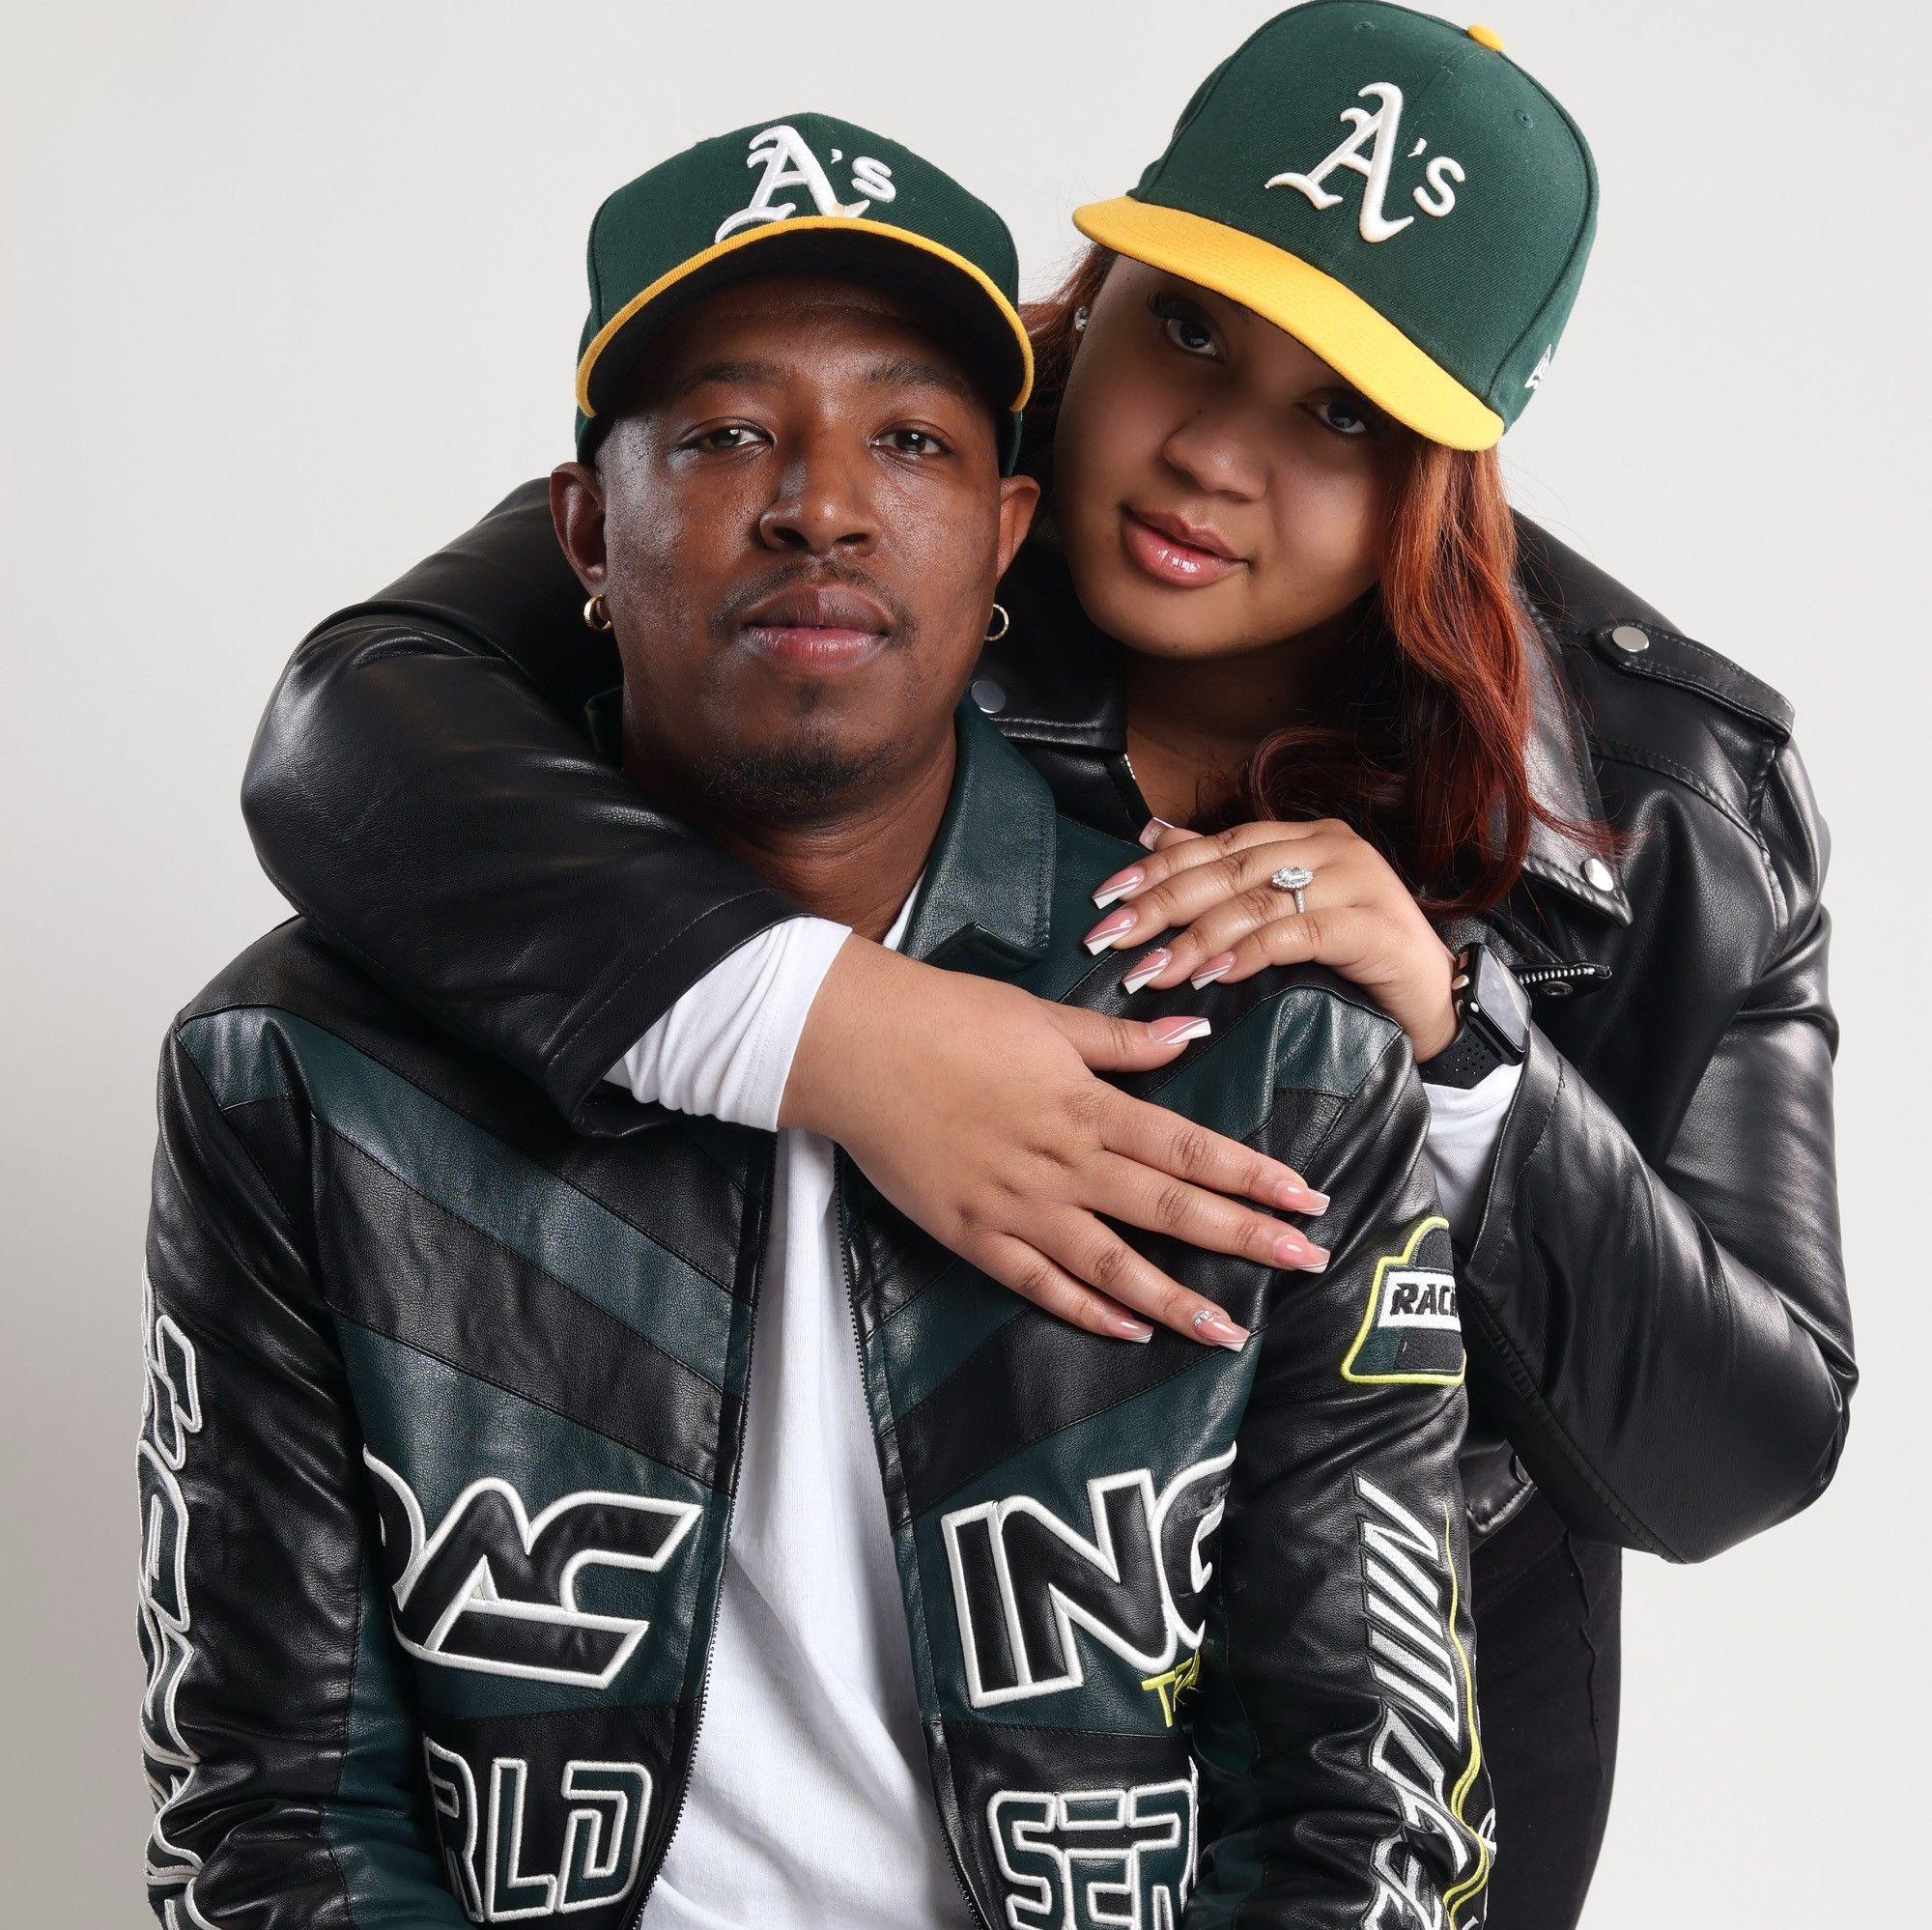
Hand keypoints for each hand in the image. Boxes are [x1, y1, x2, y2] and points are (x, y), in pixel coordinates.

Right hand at [781, 938, 1331, 1346]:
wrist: (856, 1048)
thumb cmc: (949, 1019)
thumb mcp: (1044, 1019)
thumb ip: (1121, 1041)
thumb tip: (1191, 1035)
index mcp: (1087, 1105)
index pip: (1190, 1147)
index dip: (1253, 1175)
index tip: (1305, 1196)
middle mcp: (1063, 1163)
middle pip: (1170, 1208)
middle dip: (1245, 1238)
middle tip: (1306, 1263)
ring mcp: (1018, 1206)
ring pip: (1112, 1265)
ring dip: (1176, 1298)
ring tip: (1229, 1328)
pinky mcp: (974, 1234)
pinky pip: (1039, 1284)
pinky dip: (1087, 1311)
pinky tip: (1131, 1331)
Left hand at [1082, 818, 1458, 1062]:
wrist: (1436, 1000)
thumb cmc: (1354, 958)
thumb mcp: (1285, 909)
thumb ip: (1226, 869)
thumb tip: (1153, 834)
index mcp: (1305, 836)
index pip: (1218, 844)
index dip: (1158, 868)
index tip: (1107, 897)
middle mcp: (1331, 847)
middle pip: (1229, 870)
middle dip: (1163, 904)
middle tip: (1112, 937)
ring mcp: (1358, 881)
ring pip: (1258, 902)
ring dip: (1197, 938)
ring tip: (1153, 971)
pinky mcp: (1373, 924)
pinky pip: (1299, 934)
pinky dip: (1250, 954)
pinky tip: (1214, 976)